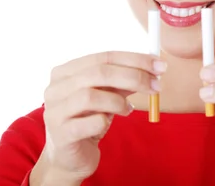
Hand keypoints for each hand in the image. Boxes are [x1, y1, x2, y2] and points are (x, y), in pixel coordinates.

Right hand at [38, 51, 165, 181]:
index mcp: (66, 72)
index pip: (104, 56)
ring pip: (91, 96)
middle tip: (157, 86)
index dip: (135, 59)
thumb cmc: (89, 120)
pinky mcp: (61, 135)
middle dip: (133, 77)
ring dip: (118, 101)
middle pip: (99, 73)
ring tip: (128, 110)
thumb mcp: (108, 95)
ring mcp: (54, 111)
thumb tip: (154, 69)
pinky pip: (92, 122)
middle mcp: (55, 88)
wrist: (70, 158)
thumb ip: (125, 81)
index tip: (160, 66)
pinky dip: (106, 121)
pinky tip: (107, 124)